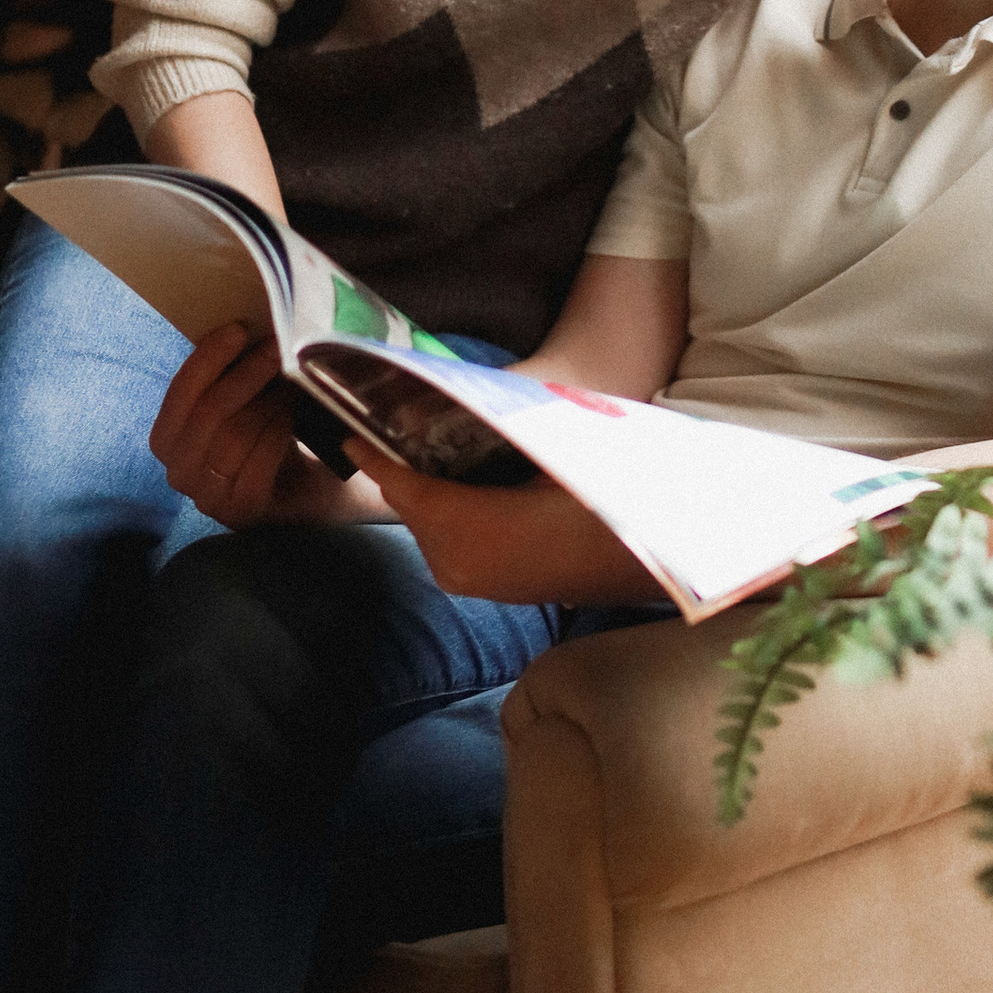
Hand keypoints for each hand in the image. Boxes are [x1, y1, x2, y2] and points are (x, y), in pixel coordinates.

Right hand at [148, 328, 368, 529]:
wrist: (306, 489)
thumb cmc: (267, 436)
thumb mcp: (241, 401)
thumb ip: (228, 373)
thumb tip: (242, 326)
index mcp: (167, 439)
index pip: (181, 393)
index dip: (208, 358)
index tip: (240, 329)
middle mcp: (178, 472)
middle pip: (209, 413)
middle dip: (245, 375)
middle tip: (277, 348)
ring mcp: (208, 498)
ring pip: (234, 436)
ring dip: (266, 403)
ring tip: (291, 382)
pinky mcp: (242, 512)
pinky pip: (258, 462)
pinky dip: (277, 433)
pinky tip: (293, 417)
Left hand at [356, 445, 657, 606]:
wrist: (643, 556)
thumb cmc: (595, 497)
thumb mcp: (544, 454)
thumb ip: (495, 433)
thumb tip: (457, 402)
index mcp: (464, 526)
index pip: (403, 486)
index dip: (373, 458)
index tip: (350, 435)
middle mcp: (456, 561)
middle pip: (412, 509)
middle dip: (402, 474)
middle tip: (397, 437)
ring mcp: (472, 582)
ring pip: (429, 531)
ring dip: (427, 500)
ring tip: (434, 462)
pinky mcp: (491, 591)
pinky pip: (450, 548)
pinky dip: (448, 521)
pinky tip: (467, 496)